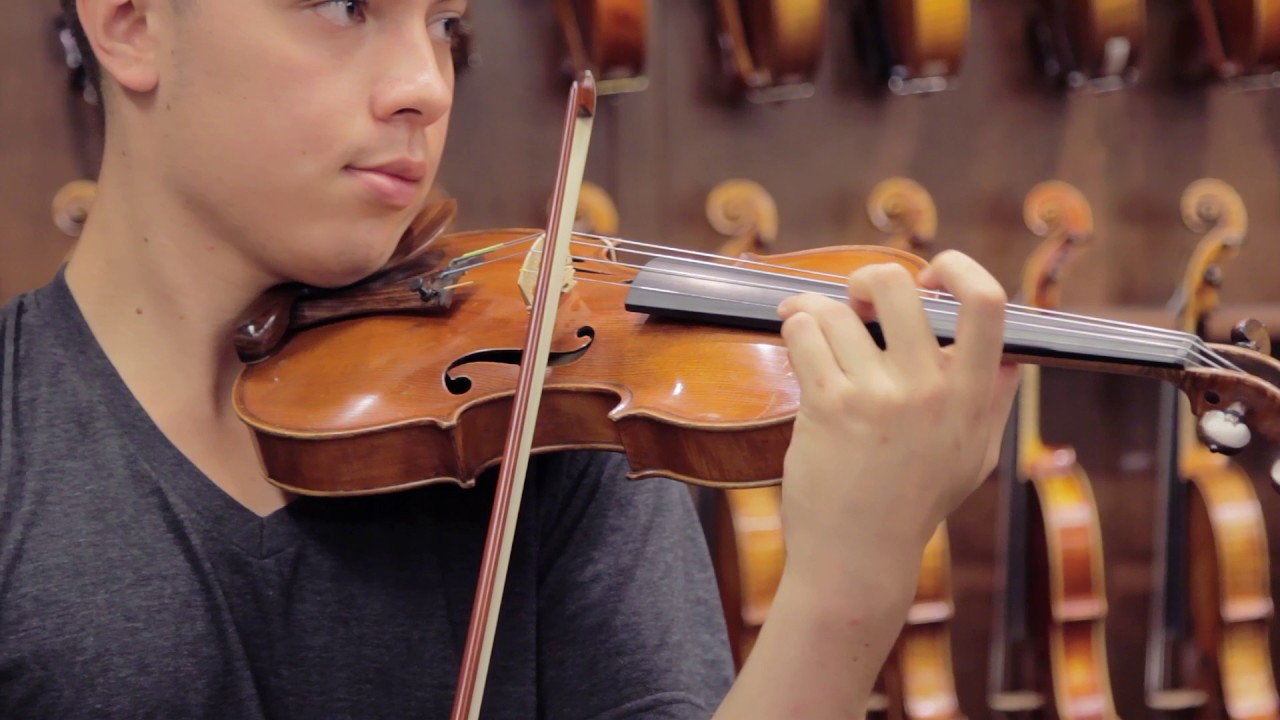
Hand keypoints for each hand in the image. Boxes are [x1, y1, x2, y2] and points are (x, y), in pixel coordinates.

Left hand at [776, 250, 1018, 594]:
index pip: (988, 304)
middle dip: (869, 278)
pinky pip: (806, 332)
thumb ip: (995, 401)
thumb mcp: (976, 456)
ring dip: (816, 307)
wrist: (859, 558)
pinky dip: (794, 325)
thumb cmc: (913, 503)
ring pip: (837, 310)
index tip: (932, 273)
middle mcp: (932, 392)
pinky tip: (796, 337)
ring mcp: (880, 399)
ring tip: (811, 324)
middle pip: (898, 286)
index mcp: (974, 397)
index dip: (958, 269)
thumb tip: (1011, 352)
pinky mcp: (831, 408)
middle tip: (857, 296)